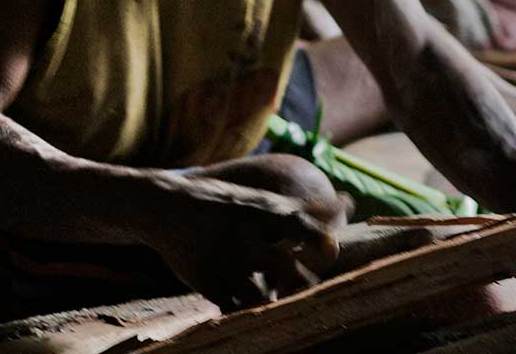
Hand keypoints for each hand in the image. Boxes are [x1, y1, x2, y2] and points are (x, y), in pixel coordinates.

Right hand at [148, 183, 341, 310]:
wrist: (167, 208)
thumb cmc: (228, 207)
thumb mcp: (263, 203)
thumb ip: (306, 210)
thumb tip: (348, 203)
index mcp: (263, 213)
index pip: (298, 224)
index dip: (317, 239)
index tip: (330, 252)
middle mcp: (245, 237)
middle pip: (282, 265)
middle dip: (300, 282)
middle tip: (311, 290)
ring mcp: (224, 262)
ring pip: (259, 295)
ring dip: (275, 302)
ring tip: (286, 305)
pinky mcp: (208, 283)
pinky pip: (234, 308)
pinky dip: (249, 312)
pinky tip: (259, 313)